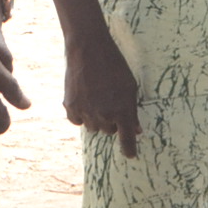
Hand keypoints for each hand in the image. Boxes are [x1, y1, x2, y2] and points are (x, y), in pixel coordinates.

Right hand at [63, 28, 142, 157]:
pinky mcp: (70, 107)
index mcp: (122, 110)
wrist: (89, 51)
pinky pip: (77, 121)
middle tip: (111, 104)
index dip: (129, 149)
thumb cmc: (115, 66)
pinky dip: (81, 115)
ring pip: (93, 127)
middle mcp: (104, 115)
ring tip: (98, 98)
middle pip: (109, 131)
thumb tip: (136, 129)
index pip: (127, 138)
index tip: (131, 156)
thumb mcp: (131, 87)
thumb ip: (132, 110)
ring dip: (97, 119)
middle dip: (112, 123)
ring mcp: (86, 112)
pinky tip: (85, 101)